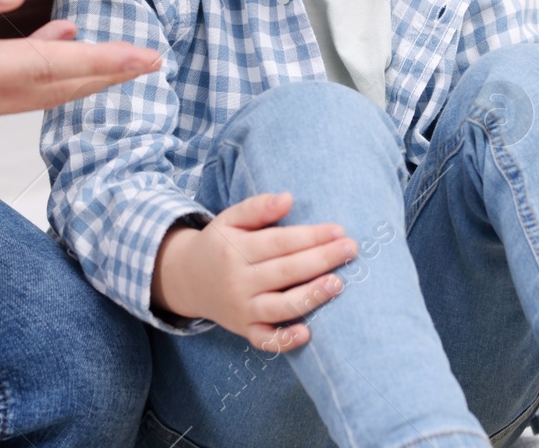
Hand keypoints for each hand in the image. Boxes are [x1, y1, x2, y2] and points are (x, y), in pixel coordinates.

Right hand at [0, 0, 161, 125]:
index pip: (49, 68)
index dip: (103, 61)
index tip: (147, 56)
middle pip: (50, 92)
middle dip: (105, 78)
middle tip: (152, 63)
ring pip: (30, 97)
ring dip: (74, 79)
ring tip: (115, 58)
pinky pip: (4, 93)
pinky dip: (38, 75)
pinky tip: (50, 45)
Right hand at [152, 192, 358, 351]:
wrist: (186, 279)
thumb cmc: (219, 245)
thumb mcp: (230, 219)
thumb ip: (257, 207)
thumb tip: (288, 198)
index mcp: (236, 250)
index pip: (280, 242)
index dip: (311, 236)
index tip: (339, 230)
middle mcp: (238, 281)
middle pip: (286, 271)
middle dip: (321, 260)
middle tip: (351, 249)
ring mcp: (242, 309)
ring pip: (280, 306)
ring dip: (311, 296)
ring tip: (338, 283)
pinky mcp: (244, 329)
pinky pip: (265, 340)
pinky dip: (285, 340)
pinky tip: (308, 333)